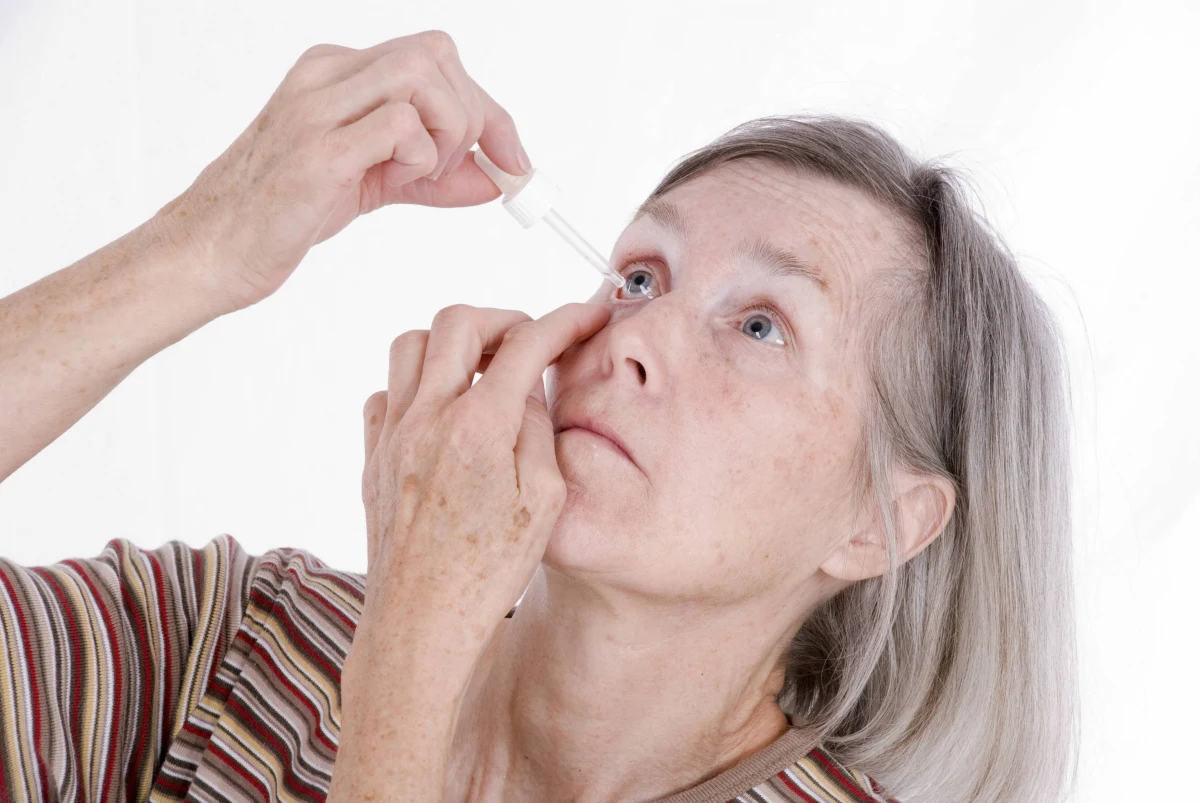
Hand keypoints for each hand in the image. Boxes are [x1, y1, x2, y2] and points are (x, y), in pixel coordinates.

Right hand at [156, 30, 528, 313]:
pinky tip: (392, 183)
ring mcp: (317, 107)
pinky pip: (400, 126)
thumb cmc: (281, 213)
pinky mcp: (317, 151)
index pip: (435, 59)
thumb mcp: (371, 184)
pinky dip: (419, 159)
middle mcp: (325, 75)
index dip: (487, 106)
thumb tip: (495, 177)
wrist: (209, 250)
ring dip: (446, 133)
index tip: (511, 156)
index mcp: (335, 72)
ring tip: (415, 175)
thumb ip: (431, 175)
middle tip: (456, 170)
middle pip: (436, 55)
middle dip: (471, 117)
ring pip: (422, 76)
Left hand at [356, 302, 610, 651]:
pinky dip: (416, 385)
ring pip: (410, 345)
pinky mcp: (372, 457)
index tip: (586, 316)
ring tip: (482, 370)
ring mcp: (392, 435)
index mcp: (478, 428)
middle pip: (457, 323)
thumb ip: (536, 430)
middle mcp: (427, 419)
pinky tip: (442, 412)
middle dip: (502, 319)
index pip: (525, 344)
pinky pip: (386, 392)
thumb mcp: (544, 503)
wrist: (422, 622)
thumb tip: (524, 388)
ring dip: (451, 343)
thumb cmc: (487, 573)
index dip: (564, 321)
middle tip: (529, 341)